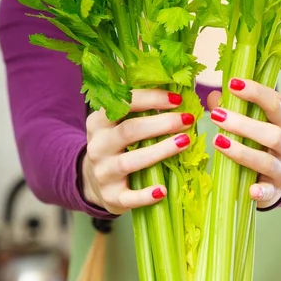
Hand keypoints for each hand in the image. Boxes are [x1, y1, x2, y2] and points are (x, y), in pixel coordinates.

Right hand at [81, 90, 193, 214]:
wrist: (93, 181)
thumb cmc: (118, 145)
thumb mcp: (119, 122)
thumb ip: (140, 106)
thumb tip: (176, 83)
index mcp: (99, 121)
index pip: (124, 103)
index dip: (152, 98)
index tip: (178, 99)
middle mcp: (98, 145)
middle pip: (129, 130)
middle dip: (161, 123)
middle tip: (188, 120)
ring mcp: (103, 172)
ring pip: (130, 161)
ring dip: (160, 151)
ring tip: (185, 142)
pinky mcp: (110, 196)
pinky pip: (129, 197)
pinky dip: (146, 195)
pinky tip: (163, 190)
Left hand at [207, 78, 280, 208]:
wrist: (279, 174)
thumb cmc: (261, 140)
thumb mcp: (254, 121)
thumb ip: (235, 107)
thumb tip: (216, 96)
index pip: (276, 102)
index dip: (255, 92)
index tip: (232, 83)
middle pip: (273, 134)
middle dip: (243, 124)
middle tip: (216, 115)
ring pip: (266, 161)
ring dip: (241, 151)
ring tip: (217, 141)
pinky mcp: (276, 190)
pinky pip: (269, 192)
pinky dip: (260, 191)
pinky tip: (250, 189)